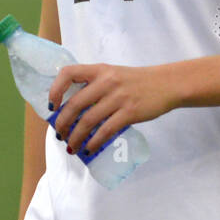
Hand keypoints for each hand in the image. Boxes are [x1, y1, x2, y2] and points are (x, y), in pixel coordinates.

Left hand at [48, 63, 173, 157]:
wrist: (167, 84)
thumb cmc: (137, 81)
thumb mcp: (114, 74)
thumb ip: (95, 85)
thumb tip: (72, 108)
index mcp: (100, 70)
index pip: (69, 73)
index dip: (55, 89)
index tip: (53, 106)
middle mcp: (107, 82)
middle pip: (75, 104)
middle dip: (63, 123)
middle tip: (59, 134)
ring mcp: (118, 98)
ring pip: (88, 121)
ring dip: (76, 137)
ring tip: (72, 147)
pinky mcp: (130, 113)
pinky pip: (105, 131)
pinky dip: (94, 142)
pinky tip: (89, 149)